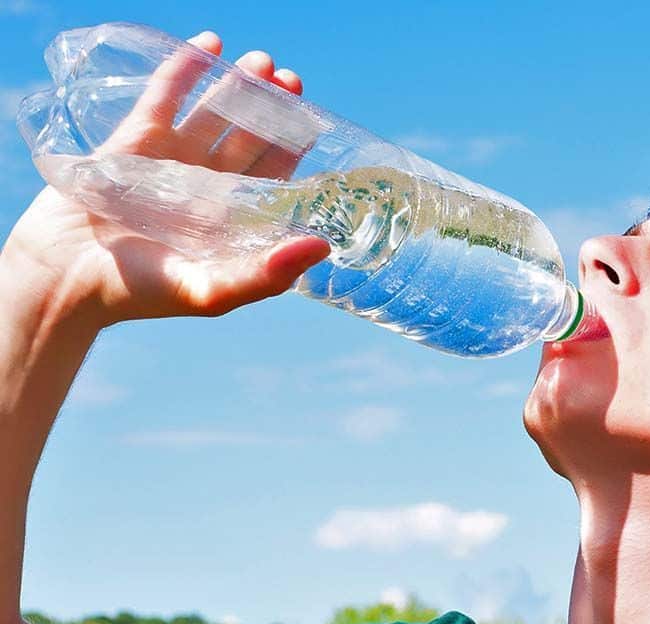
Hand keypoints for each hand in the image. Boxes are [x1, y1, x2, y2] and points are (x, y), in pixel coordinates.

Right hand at [1, 31, 329, 328]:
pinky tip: (209, 44)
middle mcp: (206, 185)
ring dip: (238, 86)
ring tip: (261, 61)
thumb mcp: (212, 291)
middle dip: (271, 108)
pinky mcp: (135, 139)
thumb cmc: (142, 294)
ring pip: (213, 113)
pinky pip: (165, 97)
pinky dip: (186, 68)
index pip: (272, 174)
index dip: (292, 146)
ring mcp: (171, 159)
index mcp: (231, 217)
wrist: (66, 277)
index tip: (312, 119)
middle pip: (249, 137)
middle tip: (289, 79)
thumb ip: (267, 274)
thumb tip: (323, 247)